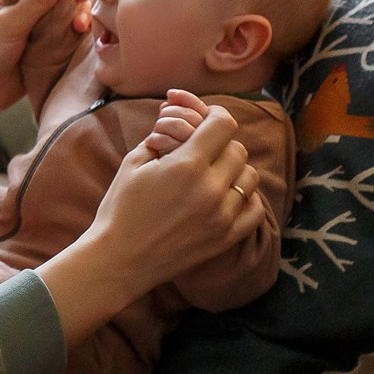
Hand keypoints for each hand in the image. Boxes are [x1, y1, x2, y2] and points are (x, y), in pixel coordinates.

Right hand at [36, 102, 260, 334]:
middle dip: (221, 143)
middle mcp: (210, 189)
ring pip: (250, 176)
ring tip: (214, 174)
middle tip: (203, 150)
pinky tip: (227, 196)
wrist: (118, 259)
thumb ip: (162, 136)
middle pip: (238, 148)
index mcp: (186, 165)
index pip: (223, 124)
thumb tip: (179, 118)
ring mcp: (222, 216)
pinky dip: (245, 198)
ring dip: (234, 170)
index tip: (209, 118)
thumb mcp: (133, 163)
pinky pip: (255, 209)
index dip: (217, 114)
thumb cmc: (120, 208)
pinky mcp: (226, 238)